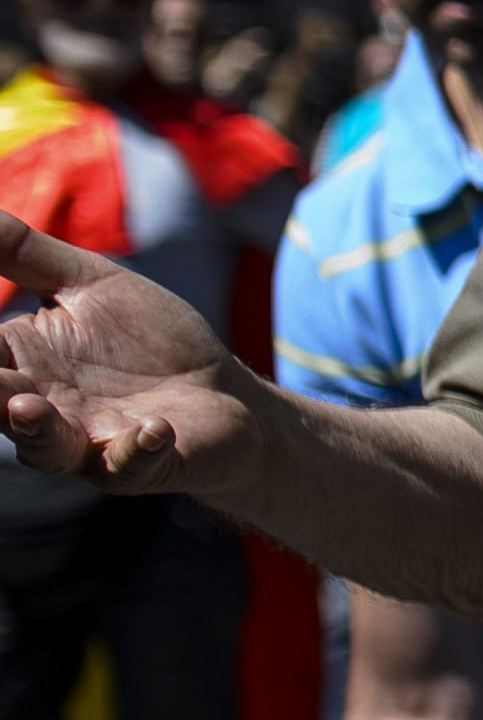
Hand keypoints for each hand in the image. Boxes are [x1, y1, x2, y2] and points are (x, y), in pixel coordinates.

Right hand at [0, 212, 255, 492]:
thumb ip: (28, 256)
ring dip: (34, 428)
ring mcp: (86, 443)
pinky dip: (137, 448)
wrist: (225, 392)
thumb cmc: (150, 340)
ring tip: (25, 406)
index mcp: (20, 361)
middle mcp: (40, 409)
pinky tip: (154, 427)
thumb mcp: (91, 284)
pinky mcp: (140, 463)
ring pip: (43, 446)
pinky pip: (130, 463)